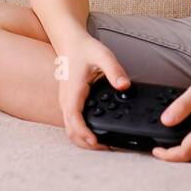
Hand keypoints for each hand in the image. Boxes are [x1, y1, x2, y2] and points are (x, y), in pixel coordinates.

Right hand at [54, 32, 130, 151]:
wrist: (70, 42)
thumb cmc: (85, 49)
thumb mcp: (103, 56)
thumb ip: (114, 71)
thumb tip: (124, 86)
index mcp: (74, 91)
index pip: (74, 119)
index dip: (84, 134)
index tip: (96, 142)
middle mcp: (66, 100)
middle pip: (70, 131)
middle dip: (86, 143)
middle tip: (107, 147)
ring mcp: (66, 103)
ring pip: (70, 129)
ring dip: (83, 140)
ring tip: (103, 144)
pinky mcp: (69, 104)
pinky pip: (72, 123)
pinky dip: (81, 132)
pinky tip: (96, 133)